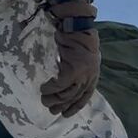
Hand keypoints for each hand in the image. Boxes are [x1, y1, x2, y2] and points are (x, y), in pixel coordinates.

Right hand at [40, 0, 99, 117]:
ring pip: (66, 95)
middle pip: (74, 98)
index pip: (85, 97)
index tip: (65, 114)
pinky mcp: (73, 70)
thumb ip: (78, 69)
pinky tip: (43, 87)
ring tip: (43, 97)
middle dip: (61, 106)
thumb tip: (66, 83)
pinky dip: (50, 88)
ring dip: (52, 99)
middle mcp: (90, 76)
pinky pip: (59, 85)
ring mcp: (83, 74)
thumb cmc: (77, 37)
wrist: (76, 23)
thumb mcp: (82, 56)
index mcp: (93, 74)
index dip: (75, 107)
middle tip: (49, 108)